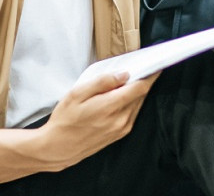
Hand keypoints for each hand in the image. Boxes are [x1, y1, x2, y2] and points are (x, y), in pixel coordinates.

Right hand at [38, 71, 159, 169]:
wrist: (58, 148)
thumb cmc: (65, 119)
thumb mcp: (77, 94)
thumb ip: (102, 82)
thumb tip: (124, 74)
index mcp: (111, 107)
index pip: (140, 88)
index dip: (150, 75)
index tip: (156, 64)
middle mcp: (121, 120)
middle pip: (141, 95)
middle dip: (143, 81)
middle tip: (140, 68)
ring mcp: (122, 129)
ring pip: (138, 104)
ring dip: (137, 92)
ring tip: (128, 81)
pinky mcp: (120, 134)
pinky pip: (133, 114)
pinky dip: (132, 103)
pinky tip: (121, 97)